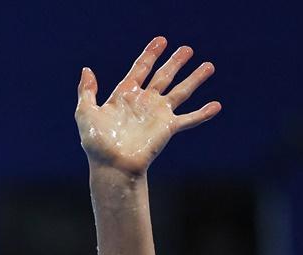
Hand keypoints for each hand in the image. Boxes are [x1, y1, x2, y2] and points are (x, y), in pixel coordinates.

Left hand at [75, 36, 219, 175]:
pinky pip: (189, 118)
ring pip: (181, 91)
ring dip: (195, 78)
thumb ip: (86, 91)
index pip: (140, 68)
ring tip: (209, 66)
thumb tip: (87, 70)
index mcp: (125, 95)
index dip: (150, 54)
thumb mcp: (85, 113)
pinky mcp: (168, 128)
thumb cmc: (97, 143)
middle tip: (187, 49)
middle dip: (176, 62)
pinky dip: (203, 113)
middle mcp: (144, 102)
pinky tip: (216, 105)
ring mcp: (157, 114)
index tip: (161, 41)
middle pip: (163, 76)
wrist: (112, 165)